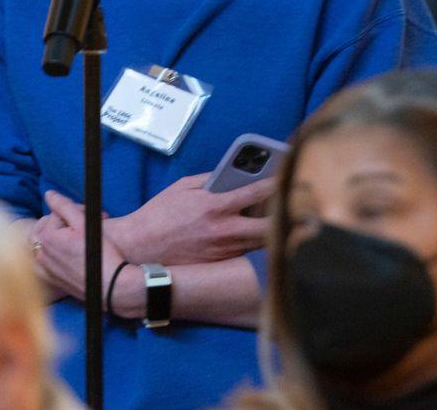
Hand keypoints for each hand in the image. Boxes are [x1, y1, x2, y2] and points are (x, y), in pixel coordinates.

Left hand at [35, 191, 127, 305]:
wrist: (110, 284)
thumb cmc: (101, 253)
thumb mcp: (85, 224)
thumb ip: (64, 206)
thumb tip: (49, 194)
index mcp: (47, 237)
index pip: (57, 214)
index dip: (76, 210)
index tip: (93, 216)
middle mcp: (41, 254)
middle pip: (46, 227)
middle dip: (64, 222)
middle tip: (86, 226)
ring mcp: (44, 268)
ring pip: (44, 244)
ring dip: (57, 236)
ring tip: (77, 237)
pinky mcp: (51, 279)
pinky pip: (44, 262)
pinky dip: (53, 254)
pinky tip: (69, 253)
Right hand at [106, 175, 273, 265]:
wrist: (139, 247)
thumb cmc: (160, 214)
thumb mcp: (183, 187)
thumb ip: (211, 179)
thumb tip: (233, 173)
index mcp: (216, 206)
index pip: (257, 193)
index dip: (277, 183)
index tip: (289, 177)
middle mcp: (224, 231)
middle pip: (270, 225)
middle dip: (287, 214)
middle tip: (297, 204)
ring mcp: (224, 250)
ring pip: (262, 242)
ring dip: (275, 229)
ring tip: (284, 216)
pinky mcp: (221, 263)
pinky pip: (246, 252)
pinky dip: (256, 242)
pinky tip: (261, 233)